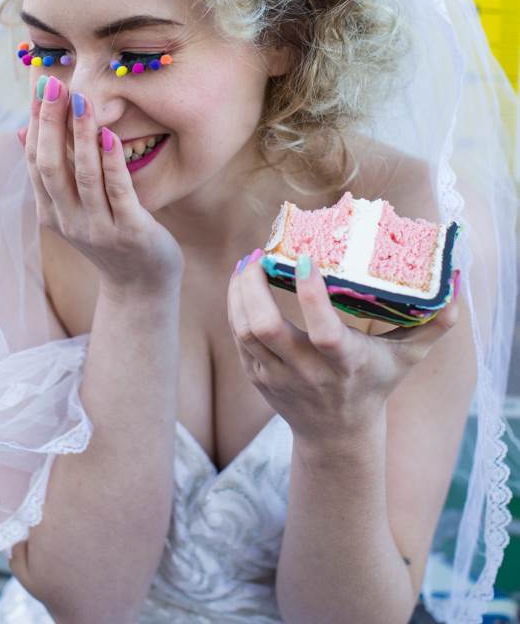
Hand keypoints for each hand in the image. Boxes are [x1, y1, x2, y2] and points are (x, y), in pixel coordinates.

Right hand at [20, 76, 183, 300]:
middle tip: (53, 84)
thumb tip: (22, 130)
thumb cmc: (111, 238)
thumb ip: (55, 173)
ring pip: (82, 176)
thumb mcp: (76, 207)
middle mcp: (69, 221)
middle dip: (50, 122)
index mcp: (51, 212)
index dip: (36, 122)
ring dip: (81, 136)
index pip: (36, 160)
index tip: (40, 85)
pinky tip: (110, 136)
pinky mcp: (130, 232)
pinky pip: (118, 192)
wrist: (142, 287)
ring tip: (81, 100)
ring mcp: (98, 229)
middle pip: (50, 166)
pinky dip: (111, 163)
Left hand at [227, 249, 459, 443]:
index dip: (311, 295)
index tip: (306, 258)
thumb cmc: (375, 384)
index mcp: (344, 365)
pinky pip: (238, 336)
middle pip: (266, 329)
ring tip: (250, 262)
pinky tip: (243, 281)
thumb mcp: (407, 358)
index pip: (324, 333)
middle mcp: (306, 372)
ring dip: (240, 292)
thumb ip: (434, 324)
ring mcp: (276, 376)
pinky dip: (235, 306)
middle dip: (255, 287)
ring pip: (245, 330)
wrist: (337, 436)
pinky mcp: (256, 376)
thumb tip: (455, 284)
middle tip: (262, 254)